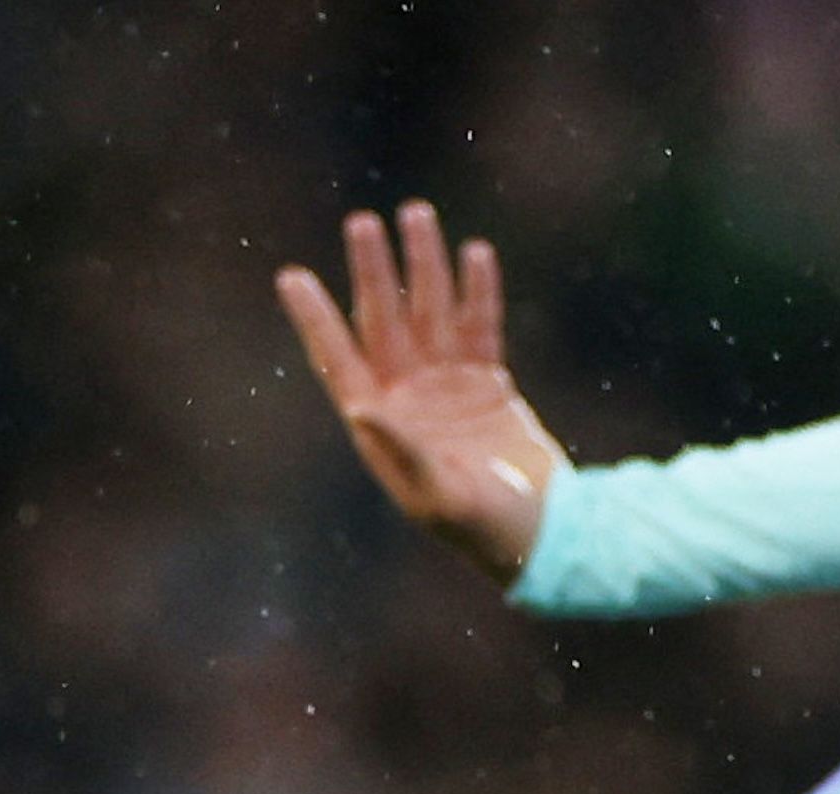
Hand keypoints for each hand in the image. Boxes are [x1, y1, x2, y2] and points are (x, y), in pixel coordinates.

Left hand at [276, 201, 564, 583]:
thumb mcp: (439, 494)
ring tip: (418, 215)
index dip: (315, 318)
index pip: (340, 358)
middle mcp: (407, 398)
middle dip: (375, 271)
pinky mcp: (489, 384)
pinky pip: (481, 327)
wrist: (546, 533)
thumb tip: (361, 407)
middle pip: (385, 320)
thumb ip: (402, 449)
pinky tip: (475, 253)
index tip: (292, 275)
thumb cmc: (486, 528)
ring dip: (424, 266)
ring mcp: (447, 387)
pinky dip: (479, 291)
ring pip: (432, 312)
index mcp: (381, 426)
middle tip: (363, 222)